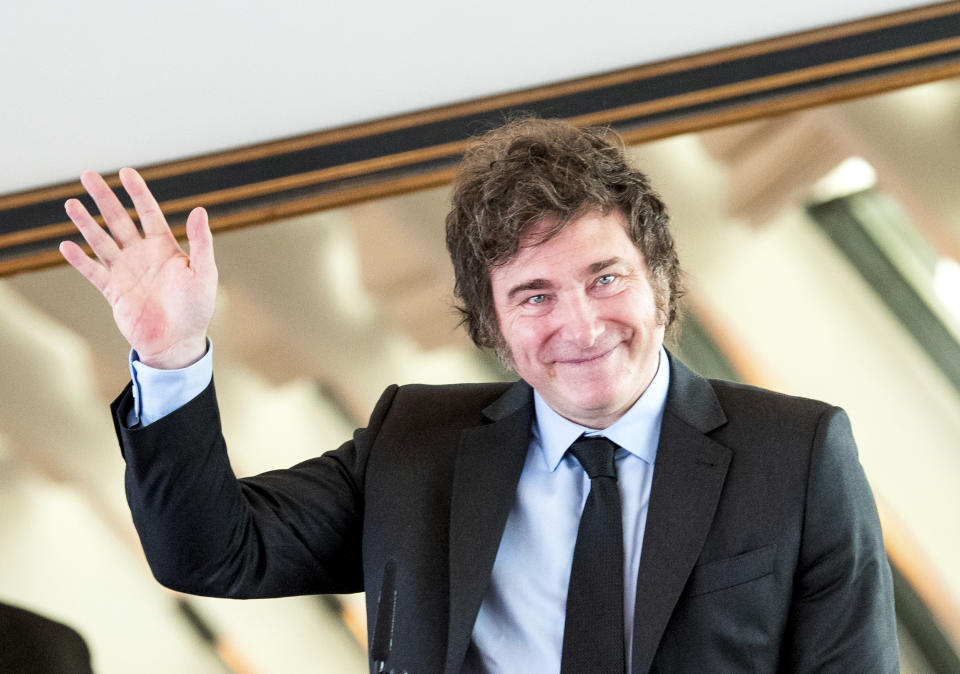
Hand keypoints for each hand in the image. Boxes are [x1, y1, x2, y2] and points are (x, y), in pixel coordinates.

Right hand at [60, 168, 216, 369]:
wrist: (178, 341)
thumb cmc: (196, 308)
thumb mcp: (204, 272)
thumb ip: (201, 241)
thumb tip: (199, 210)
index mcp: (165, 247)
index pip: (148, 212)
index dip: (138, 192)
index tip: (126, 172)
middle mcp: (142, 255)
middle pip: (118, 220)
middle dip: (104, 198)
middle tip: (88, 175)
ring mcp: (126, 272)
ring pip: (101, 241)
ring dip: (86, 223)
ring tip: (70, 203)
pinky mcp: (113, 291)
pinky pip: (93, 271)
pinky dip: (79, 259)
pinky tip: (66, 245)